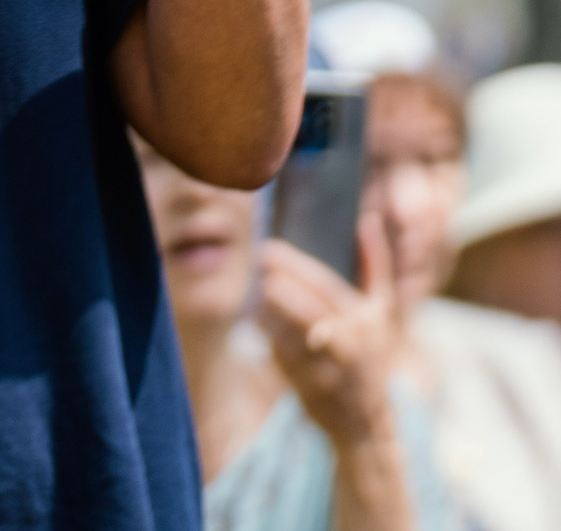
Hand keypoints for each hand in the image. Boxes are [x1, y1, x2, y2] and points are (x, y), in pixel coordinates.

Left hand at [261, 214, 398, 448]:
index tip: (267, 247)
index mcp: (368, 320)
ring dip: (266, 307)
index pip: (325, 287)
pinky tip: (258, 317)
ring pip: (285, 329)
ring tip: (258, 289)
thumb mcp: (380, 311)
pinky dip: (265, 332)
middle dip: (276, 284)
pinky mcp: (307, 385)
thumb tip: (369, 219)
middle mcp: (352, 344)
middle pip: (304, 308)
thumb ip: (375, 266)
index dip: (295, 266)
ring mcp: (329, 367)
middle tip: (257, 263)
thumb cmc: (370, 351)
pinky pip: (276, 350)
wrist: (365, 418)